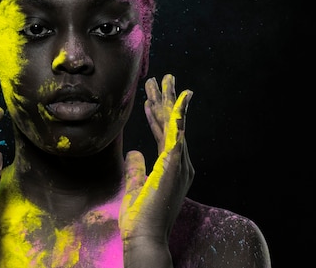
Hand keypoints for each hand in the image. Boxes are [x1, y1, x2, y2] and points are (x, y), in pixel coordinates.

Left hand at [120, 74, 193, 265]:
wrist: (146, 237)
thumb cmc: (140, 219)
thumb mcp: (136, 187)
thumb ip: (137, 168)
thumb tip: (135, 151)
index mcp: (172, 169)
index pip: (163, 135)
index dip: (157, 116)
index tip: (151, 100)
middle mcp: (180, 163)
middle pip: (171, 124)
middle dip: (165, 100)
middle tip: (162, 78)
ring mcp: (179, 162)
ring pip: (173, 123)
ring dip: (168, 99)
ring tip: (164, 79)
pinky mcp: (175, 162)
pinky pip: (177, 132)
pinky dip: (178, 114)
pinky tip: (178, 98)